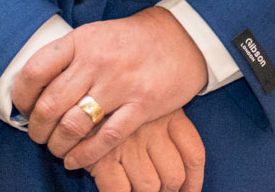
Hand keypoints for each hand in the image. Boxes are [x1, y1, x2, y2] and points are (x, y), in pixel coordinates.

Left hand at [13, 7, 206, 167]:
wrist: (183, 37)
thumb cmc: (132, 40)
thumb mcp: (96, 35)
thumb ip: (68, 59)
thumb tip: (34, 91)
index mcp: (83, 40)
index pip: (35, 71)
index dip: (21, 97)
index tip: (23, 109)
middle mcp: (98, 61)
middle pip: (50, 105)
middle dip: (37, 129)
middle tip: (39, 135)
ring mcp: (121, 83)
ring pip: (73, 126)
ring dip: (58, 145)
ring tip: (57, 148)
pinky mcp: (143, 104)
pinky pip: (105, 139)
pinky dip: (84, 156)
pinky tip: (75, 160)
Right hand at [87, 108, 205, 191]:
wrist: (79, 93)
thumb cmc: (118, 102)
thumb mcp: (149, 103)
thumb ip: (167, 130)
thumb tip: (178, 175)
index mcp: (170, 114)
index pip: (193, 155)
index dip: (194, 181)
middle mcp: (153, 128)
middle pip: (173, 176)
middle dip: (166, 191)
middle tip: (156, 190)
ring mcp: (128, 143)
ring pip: (149, 186)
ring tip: (133, 188)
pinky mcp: (103, 156)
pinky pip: (120, 191)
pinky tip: (116, 188)